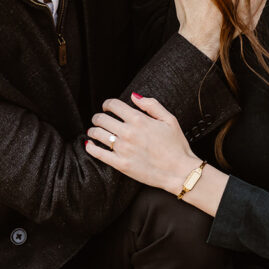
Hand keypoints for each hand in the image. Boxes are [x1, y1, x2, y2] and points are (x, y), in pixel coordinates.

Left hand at [85, 94, 201, 194]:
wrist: (179, 171)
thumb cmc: (176, 145)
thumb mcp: (169, 119)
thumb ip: (151, 105)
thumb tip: (134, 96)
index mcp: (139, 119)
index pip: (113, 105)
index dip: (107, 104)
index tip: (107, 107)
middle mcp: (128, 132)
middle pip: (102, 118)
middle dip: (98, 116)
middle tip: (99, 119)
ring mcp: (123, 149)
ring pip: (97, 134)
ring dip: (93, 130)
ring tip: (95, 131)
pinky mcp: (120, 164)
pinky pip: (98, 153)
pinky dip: (91, 147)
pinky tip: (90, 144)